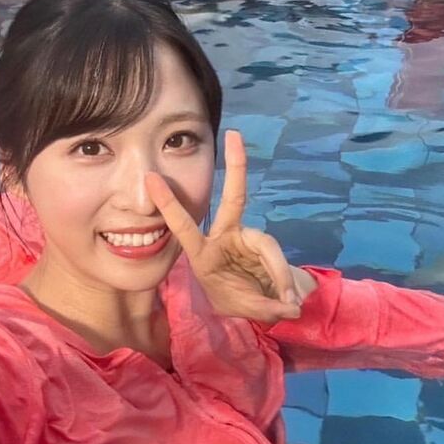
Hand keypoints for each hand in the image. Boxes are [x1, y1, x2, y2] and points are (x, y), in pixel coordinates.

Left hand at [145, 129, 310, 321]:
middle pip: (234, 198)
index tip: (152, 179)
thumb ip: (262, 307)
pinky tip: (290, 303)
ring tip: (286, 304)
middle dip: (236, 166)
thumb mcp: (240, 308)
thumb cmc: (236, 299)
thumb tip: (291, 307)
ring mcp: (249, 238)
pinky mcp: (267, 245)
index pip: (183, 225)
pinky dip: (285, 282)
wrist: (261, 303)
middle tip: (234, 136)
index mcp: (202, 253)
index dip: (169, 204)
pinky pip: (279, 261)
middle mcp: (226, 237)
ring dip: (277, 275)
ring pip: (266, 246)